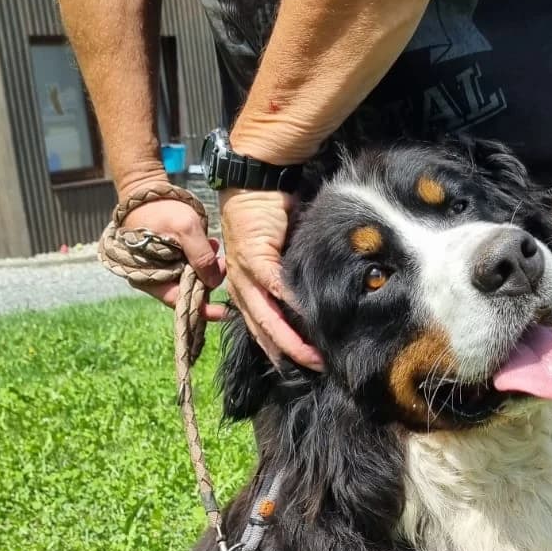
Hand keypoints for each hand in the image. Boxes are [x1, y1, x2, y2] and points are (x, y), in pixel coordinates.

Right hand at [121, 195, 225, 320]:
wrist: (146, 193)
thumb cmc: (161, 210)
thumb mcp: (186, 229)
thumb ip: (201, 256)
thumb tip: (215, 283)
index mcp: (151, 278)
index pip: (179, 301)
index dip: (202, 308)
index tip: (222, 311)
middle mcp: (156, 279)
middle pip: (188, 292)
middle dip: (208, 281)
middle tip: (221, 264)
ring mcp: (163, 270)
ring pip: (191, 279)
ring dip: (206, 267)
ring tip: (214, 245)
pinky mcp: (171, 260)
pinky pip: (190, 266)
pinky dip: (202, 258)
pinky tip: (210, 243)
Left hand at [219, 188, 322, 370]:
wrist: (254, 181)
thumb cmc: (268, 215)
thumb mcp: (276, 253)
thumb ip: (286, 278)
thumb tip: (309, 300)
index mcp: (242, 288)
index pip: (259, 327)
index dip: (277, 350)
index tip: (298, 369)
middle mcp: (238, 286)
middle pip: (262, 330)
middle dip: (287, 354)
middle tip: (314, 369)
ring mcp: (243, 274)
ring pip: (266, 317)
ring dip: (290, 339)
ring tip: (312, 355)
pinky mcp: (254, 258)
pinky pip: (274, 288)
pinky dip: (291, 306)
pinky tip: (308, 319)